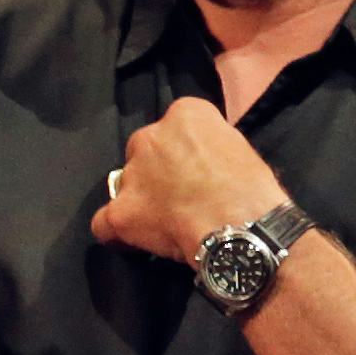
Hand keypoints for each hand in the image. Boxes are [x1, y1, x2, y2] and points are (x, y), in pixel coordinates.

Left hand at [86, 97, 286, 264]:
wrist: (241, 226)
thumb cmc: (251, 189)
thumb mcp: (238, 148)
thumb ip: (210, 146)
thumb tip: (202, 162)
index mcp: (185, 114)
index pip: (176, 126)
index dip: (184, 151)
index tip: (196, 169)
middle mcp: (150, 137)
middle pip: (144, 151)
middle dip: (156, 171)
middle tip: (179, 195)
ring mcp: (131, 175)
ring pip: (125, 185)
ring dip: (140, 200)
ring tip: (165, 221)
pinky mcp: (120, 212)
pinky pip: (104, 223)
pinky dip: (117, 232)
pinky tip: (134, 240)